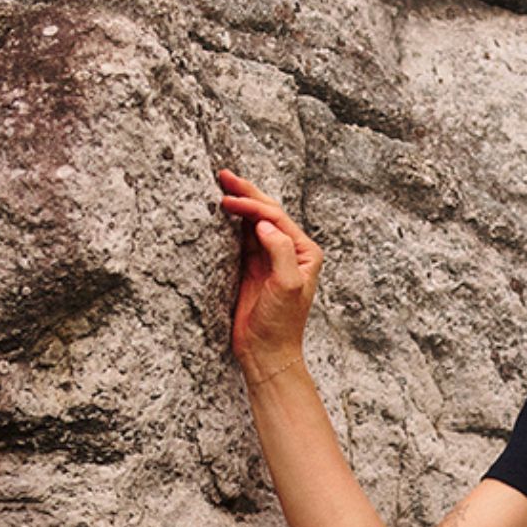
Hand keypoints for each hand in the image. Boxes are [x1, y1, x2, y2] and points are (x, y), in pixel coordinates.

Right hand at [215, 167, 322, 375]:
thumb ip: (280, 252)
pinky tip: (221, 211)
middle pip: (267, 213)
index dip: (253, 205)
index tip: (229, 199)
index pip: (277, 218)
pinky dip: (232, 223)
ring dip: (239, 203)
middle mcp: (291, 251)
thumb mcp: (286, 286)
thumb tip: (265, 225)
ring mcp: (270, 257)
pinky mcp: (253, 267)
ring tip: (221, 186)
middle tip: (224, 175)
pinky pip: (242, 238)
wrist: (267, 350)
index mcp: (305, 252)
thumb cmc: (281, 323)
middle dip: (247, 193)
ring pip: (254, 222)